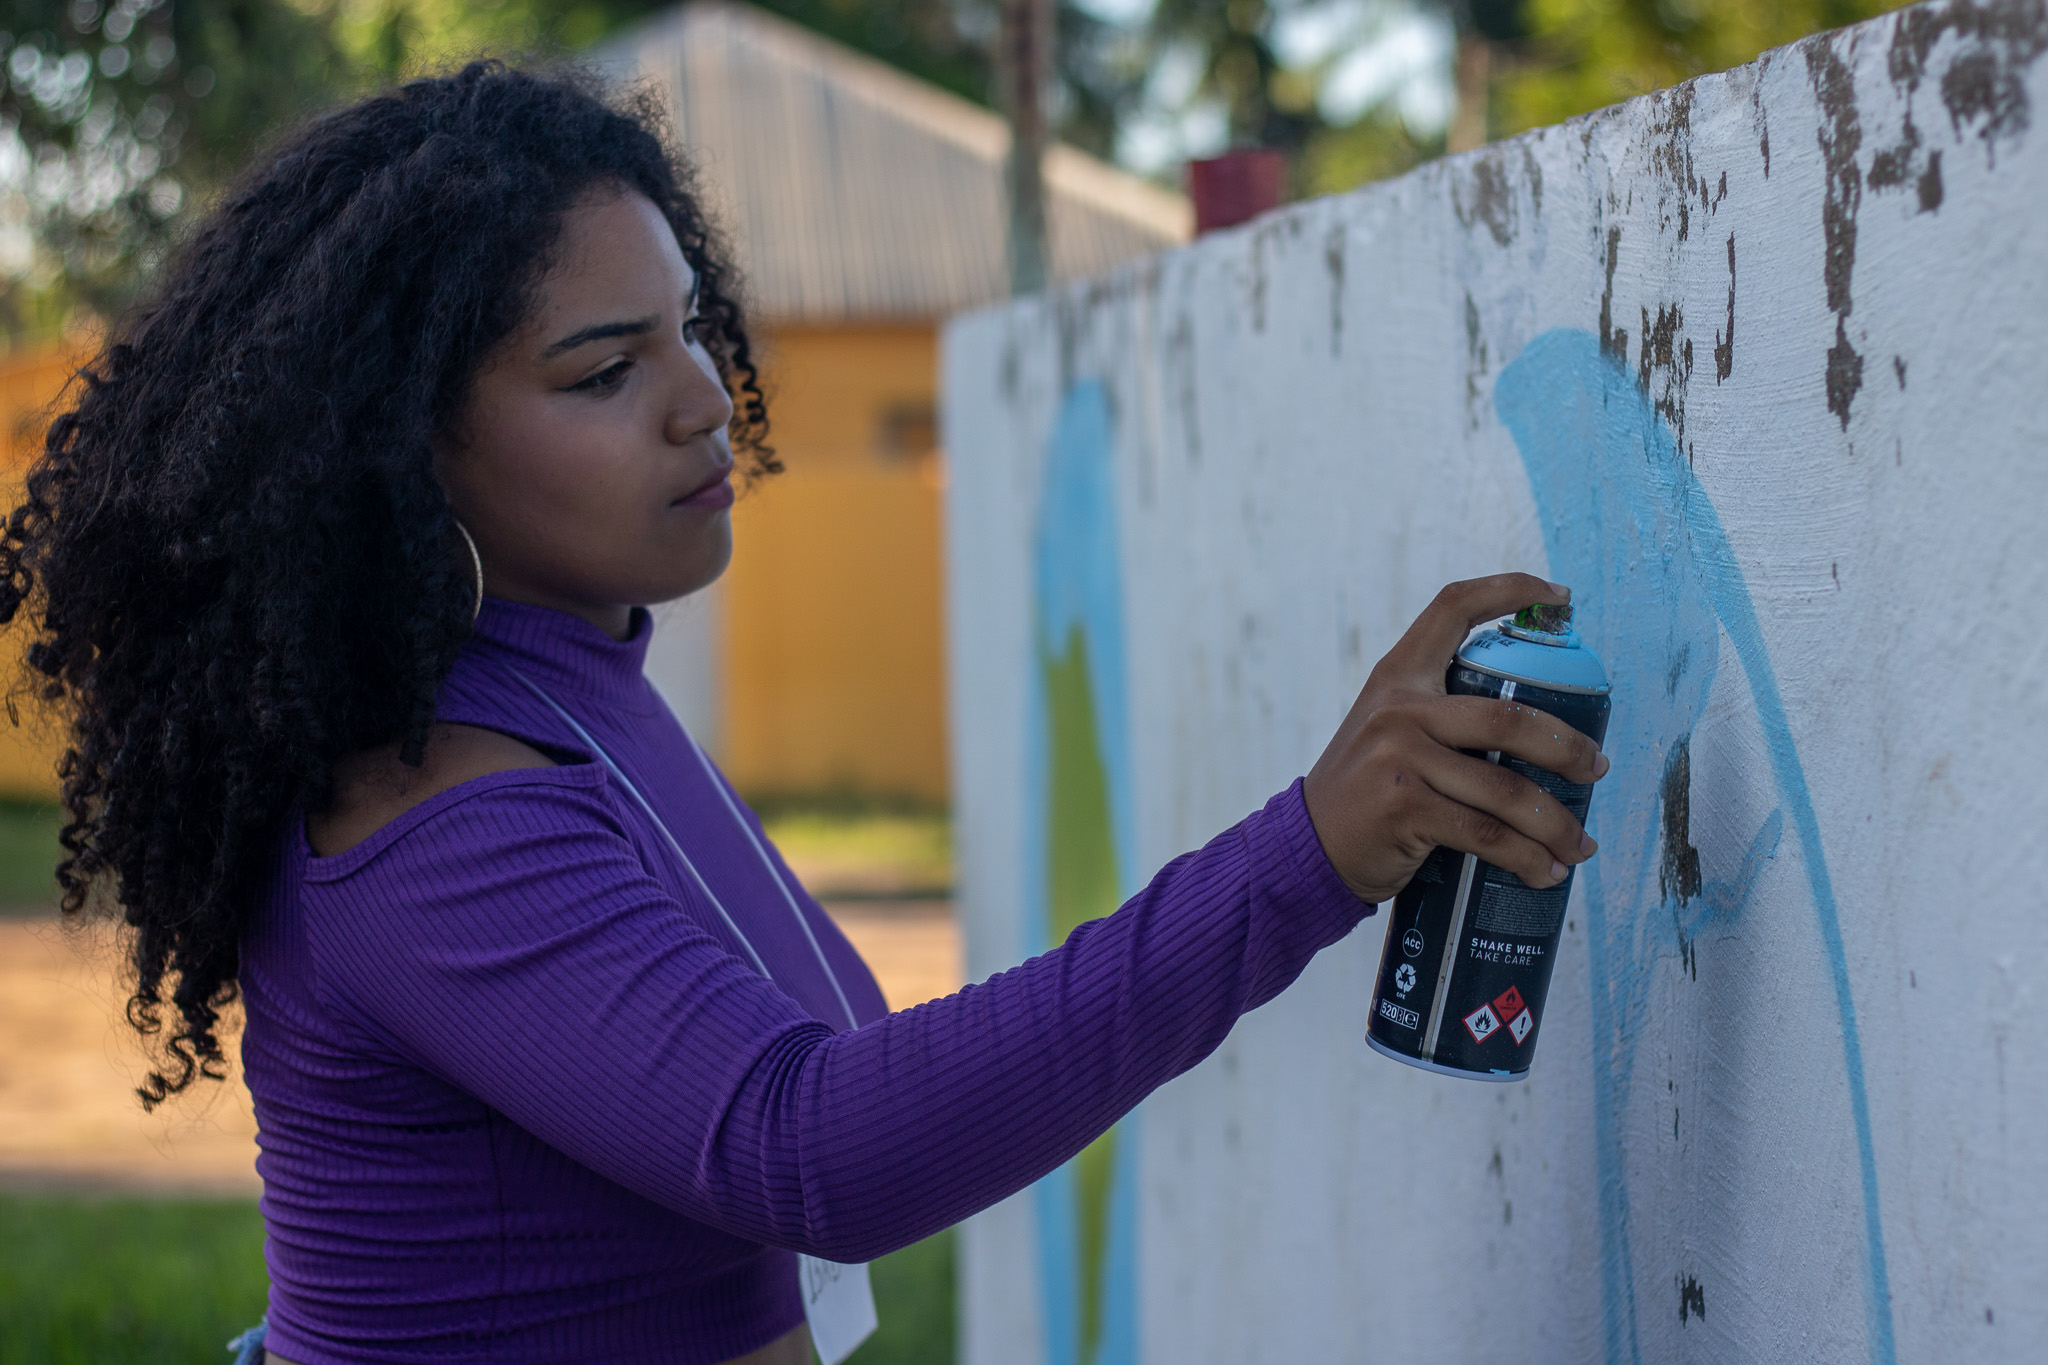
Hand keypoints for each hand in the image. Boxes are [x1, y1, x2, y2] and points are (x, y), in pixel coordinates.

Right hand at [1303, 574, 1609, 902]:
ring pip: (1506, 789)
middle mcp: (1399, 707)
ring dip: (1556, 823)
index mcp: (1398, 675)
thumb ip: (1442, 717)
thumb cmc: (1366, 792)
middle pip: (1509, 717)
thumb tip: (1538, 734)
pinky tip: (1543, 870)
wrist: (1307, 849)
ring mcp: (1401, 756)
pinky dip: (1526, 858)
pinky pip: (1486, 833)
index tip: (1559, 595)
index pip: (1454, 608)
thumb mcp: (1389, 732)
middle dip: (1568, 749)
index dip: (1510, 590)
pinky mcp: (1404, 806)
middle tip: (1597, 769)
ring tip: (1578, 845)